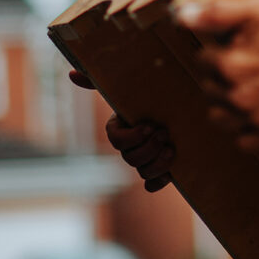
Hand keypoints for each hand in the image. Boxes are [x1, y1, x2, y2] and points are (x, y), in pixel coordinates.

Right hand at [69, 69, 173, 191]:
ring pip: (141, 172)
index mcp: (122, 127)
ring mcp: (145, 159)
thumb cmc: (154, 94)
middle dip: (147, 148)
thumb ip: (103, 81)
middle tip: (164, 133)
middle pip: (129, 158)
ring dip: (156, 164)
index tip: (149, 126)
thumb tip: (72, 73)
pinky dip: (159, 181)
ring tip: (171, 149)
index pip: (116, 139)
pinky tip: (170, 173)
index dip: (131, 137)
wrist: (186, 107)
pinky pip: (151, 184)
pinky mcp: (160, 170)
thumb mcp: (133, 86)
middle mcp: (131, 146)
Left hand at [178, 0, 258, 149]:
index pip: (204, 60)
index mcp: (228, 65)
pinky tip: (258, 115)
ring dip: (228, 106)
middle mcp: (236, 95)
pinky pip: (246, 142)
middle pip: (210, 90)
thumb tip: (182, 16)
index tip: (233, 46)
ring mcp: (256, 117)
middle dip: (221, 78)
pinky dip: (247, 131)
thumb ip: (218, 14)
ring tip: (246, 92)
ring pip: (221, 119)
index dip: (218, 50)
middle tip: (244, 67)